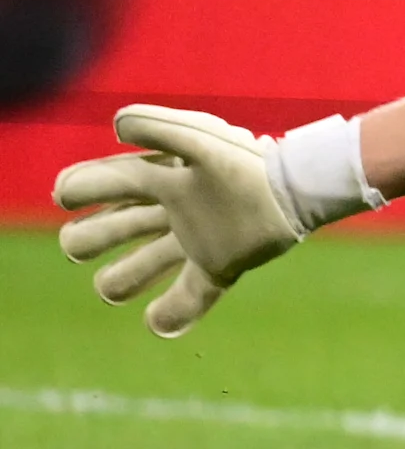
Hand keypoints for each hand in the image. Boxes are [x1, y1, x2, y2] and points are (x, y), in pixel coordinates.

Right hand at [52, 106, 320, 337]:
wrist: (296, 188)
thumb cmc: (245, 161)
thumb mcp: (199, 137)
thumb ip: (159, 127)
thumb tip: (115, 126)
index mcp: (160, 179)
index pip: (105, 184)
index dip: (78, 189)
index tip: (64, 196)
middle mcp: (171, 211)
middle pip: (111, 230)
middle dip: (89, 238)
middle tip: (80, 245)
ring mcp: (194, 241)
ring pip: (140, 267)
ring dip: (119, 279)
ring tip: (110, 287)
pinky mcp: (221, 266)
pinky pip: (189, 297)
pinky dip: (171, 315)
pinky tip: (156, 322)